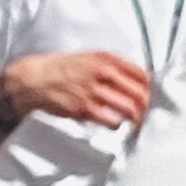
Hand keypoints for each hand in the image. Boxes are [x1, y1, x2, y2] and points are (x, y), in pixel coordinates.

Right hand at [1, 50, 150, 132]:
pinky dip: (117, 125)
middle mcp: (103, 72)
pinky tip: (114, 124)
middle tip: (149, 117)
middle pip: (141, 93)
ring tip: (136, 126)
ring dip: (136, 120)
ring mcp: (94, 91)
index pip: (143, 75)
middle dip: (148, 108)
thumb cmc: (63, 70)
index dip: (152, 90)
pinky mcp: (84, 109)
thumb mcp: (89, 59)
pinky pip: (112, 121)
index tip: (153, 99)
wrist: (33, 80)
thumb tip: (139, 83)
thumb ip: (113, 68)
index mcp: (107, 59)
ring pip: (130, 109)